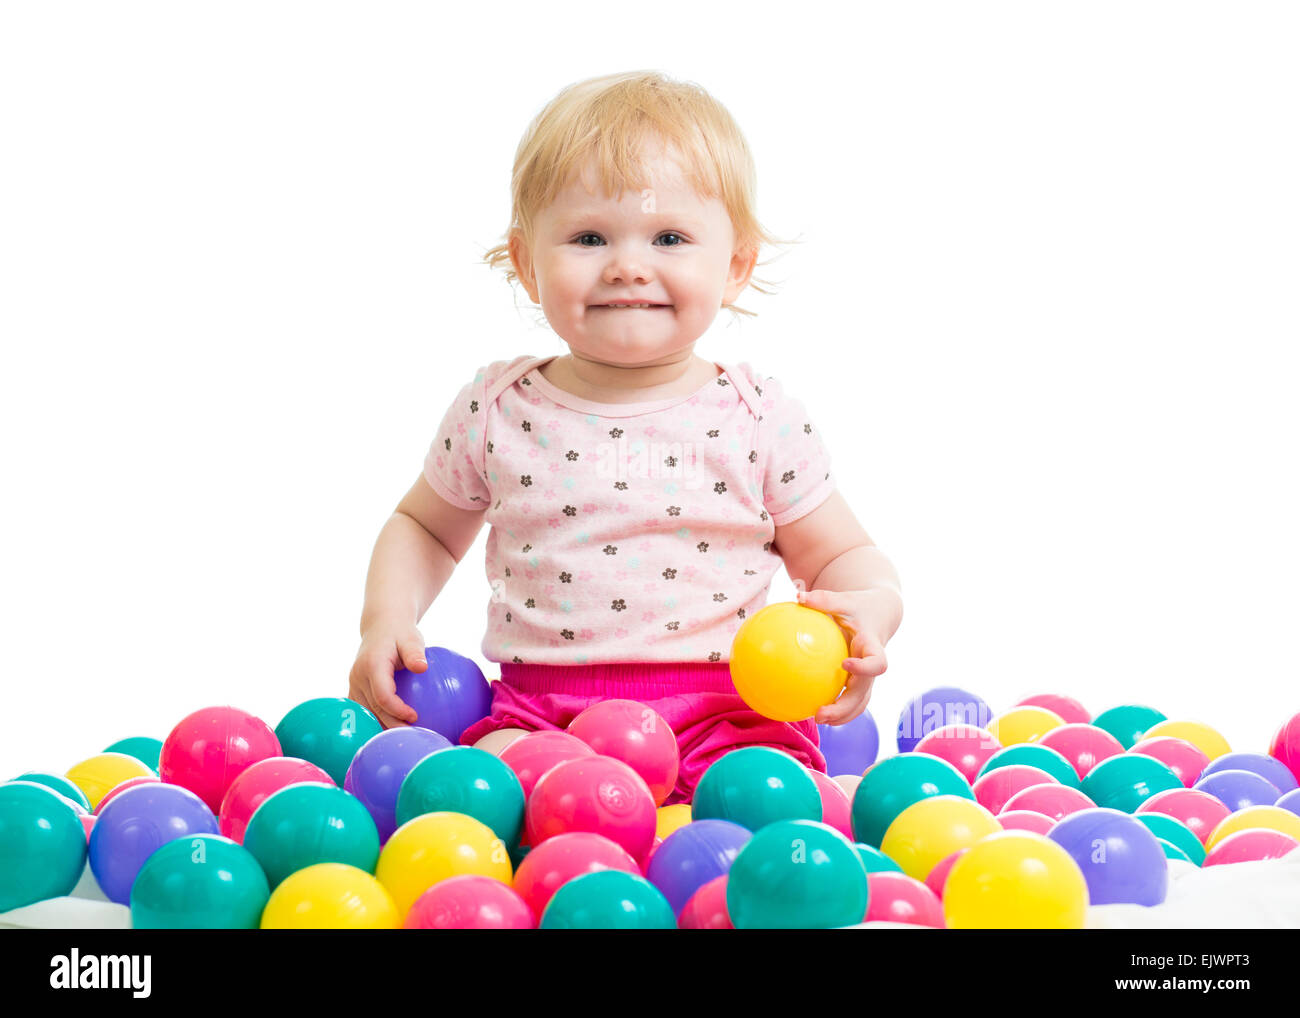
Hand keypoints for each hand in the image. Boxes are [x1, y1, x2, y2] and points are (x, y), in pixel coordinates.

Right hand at [347, 625, 426, 728]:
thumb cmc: (400, 633)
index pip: (382, 695)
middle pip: (374, 709)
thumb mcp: (411, 638)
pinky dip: (377, 720)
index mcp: (372, 665)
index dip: (397, 710)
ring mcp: (354, 684)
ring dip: (383, 727)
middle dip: (392, 725)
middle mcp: (358, 676)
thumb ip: (415, 652)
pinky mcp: (355, 689)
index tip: (415, 717)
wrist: (380, 626)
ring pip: (366, 713)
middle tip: (413, 736)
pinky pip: (364, 710)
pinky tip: (394, 731)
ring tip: (404, 738)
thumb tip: (422, 667)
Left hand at [797, 586, 894, 725]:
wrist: (879, 613)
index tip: (845, 665)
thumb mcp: (844, 599)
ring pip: (859, 703)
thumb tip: (798, 596)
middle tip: (821, 714)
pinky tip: (811, 711)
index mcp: (873, 647)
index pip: (876, 662)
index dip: (864, 667)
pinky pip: (849, 699)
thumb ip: (823, 599)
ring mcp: (867, 677)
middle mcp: (872, 666)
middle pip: (864, 693)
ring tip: (817, 720)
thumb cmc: (858, 606)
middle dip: (845, 707)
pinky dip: (835, 708)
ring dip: (841, 715)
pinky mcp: (859, 681)